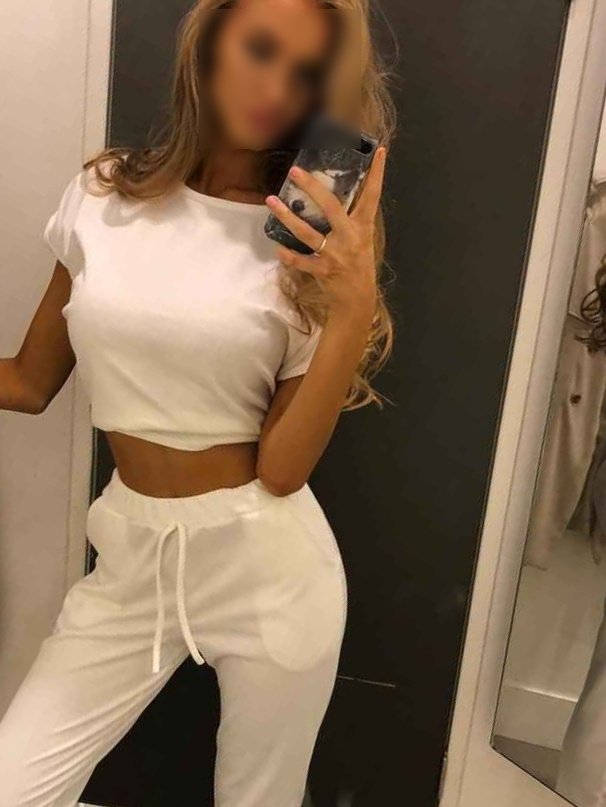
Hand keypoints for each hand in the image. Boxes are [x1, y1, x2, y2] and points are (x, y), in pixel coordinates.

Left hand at [265, 145, 387, 325]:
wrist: (357, 299)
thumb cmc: (358, 265)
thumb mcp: (362, 239)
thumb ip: (351, 219)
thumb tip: (333, 194)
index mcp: (363, 228)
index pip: (372, 196)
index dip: (377, 174)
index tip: (379, 151)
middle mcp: (350, 238)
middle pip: (331, 207)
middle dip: (312, 188)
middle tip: (295, 171)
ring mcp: (335, 255)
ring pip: (308, 233)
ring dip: (287, 217)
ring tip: (271, 201)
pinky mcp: (323, 271)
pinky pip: (300, 261)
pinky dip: (287, 255)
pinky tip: (276, 245)